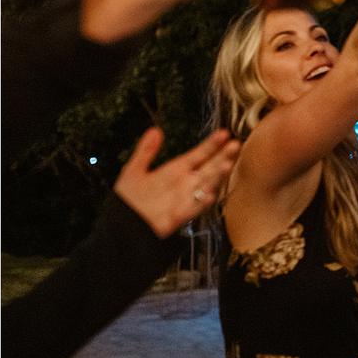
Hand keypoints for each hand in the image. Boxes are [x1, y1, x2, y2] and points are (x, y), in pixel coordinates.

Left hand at [113, 127, 240, 238]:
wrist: (122, 227)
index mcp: (176, 171)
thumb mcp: (134, 171)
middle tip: (235, 144)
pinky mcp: (179, 216)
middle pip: (210, 167)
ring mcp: (185, 199)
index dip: (212, 144)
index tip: (224, 133)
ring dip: (218, 176)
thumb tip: (155, 130)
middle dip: (223, 156)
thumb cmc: (128, 201)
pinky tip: (210, 194)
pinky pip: (194, 208)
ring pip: (207, 185)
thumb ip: (145, 151)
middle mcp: (185, 184)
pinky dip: (202, 202)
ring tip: (227, 164)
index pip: (199, 154)